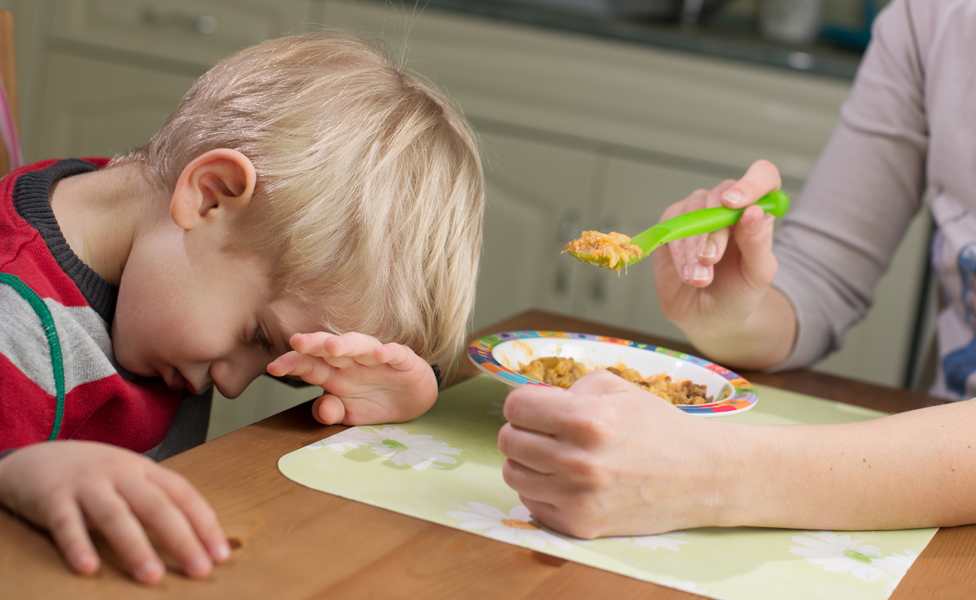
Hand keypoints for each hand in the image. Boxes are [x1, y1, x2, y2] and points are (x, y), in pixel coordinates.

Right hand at [0, 441, 228, 583]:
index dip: (203, 523)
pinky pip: (66, 524)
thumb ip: (157, 502)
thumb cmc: (94, 477)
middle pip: (156, 506)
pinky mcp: (52, 498)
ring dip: (135, 546)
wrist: (35, 457)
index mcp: (144, 470)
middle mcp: (120, 473)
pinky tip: (89, 569)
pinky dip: (78, 545)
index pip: (182, 494)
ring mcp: (86, 484)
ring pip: (115, 515)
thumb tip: (197, 541)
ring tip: (152, 576)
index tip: (220, 555)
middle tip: (199, 570)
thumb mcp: (130, 480)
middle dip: (181, 538)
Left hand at [266, 332, 437, 424]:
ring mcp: (376, 358)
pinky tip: (381, 354)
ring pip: (359, 345)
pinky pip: (395, 353)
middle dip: (313, 344)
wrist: (413, 400)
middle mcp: (351, 361)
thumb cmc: (375, 401)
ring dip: (346, 344)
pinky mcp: (402, 359)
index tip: (273, 368)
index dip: (292, 363)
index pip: (309, 364)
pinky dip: (388, 352)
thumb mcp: (349, 414)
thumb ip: (331, 412)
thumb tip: (321, 409)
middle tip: (297, 342)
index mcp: (333, 373)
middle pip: (329, 348)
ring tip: (332, 347)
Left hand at [497, 371, 733, 537]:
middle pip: (508, 440)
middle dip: (523, 430)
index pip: (516, 407)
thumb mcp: (616, 388)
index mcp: (586, 420)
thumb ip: (568, 389)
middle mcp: (577, 461)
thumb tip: (532, 402)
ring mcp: (576, 497)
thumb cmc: (656, 427)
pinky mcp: (579, 525)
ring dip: (527, 461)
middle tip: (545, 431)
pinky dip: (541, 489)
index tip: (536, 407)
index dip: (524, 404)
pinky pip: (531, 502)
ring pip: (513, 473)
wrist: (699, 476)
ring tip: (554, 455)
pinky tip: (566, 480)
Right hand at [653, 159, 781, 333]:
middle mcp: (726, 205)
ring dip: (693, 246)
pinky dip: (678, 252)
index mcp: (756, 210)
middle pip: (720, 195)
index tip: (735, 204)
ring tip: (699, 278)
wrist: (710, 317)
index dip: (751, 183)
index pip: (761, 175)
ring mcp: (697, 212)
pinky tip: (687, 273)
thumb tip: (754, 212)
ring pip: (692, 210)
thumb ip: (758, 243)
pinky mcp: (671, 225)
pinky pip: (671, 226)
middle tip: (710, 260)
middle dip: (714, 230)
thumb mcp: (757, 274)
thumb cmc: (740, 293)